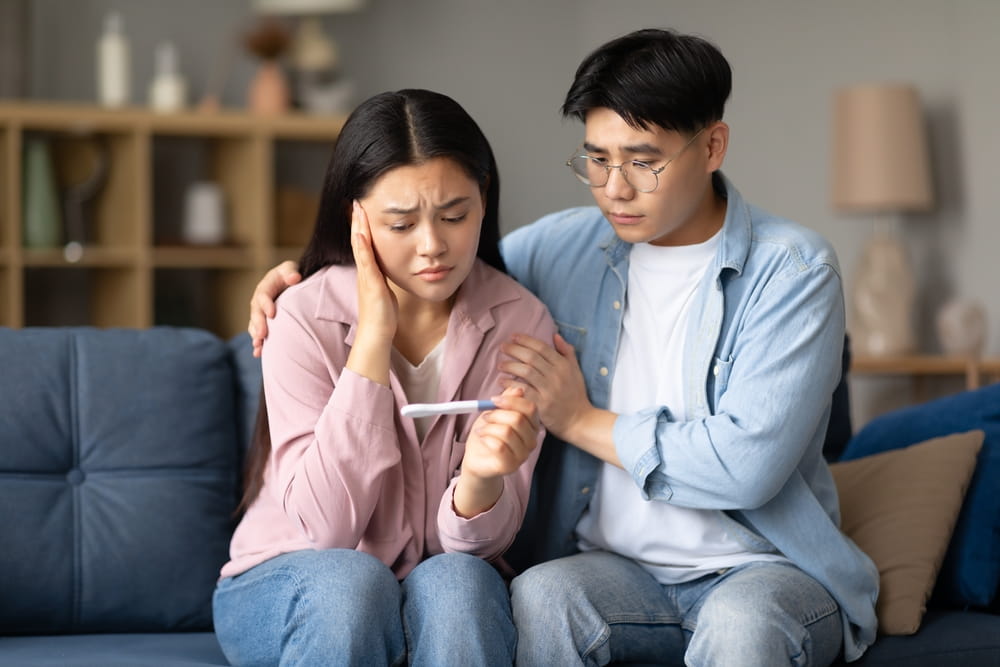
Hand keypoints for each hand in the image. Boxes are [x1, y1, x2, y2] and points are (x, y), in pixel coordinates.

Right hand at [249, 260, 300, 357]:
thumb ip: (291, 272)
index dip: (266, 304)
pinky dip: (258, 343)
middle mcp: (260, 300)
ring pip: (254, 324)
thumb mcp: (291, 269)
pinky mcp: (263, 322)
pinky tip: (258, 353)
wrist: (290, 282)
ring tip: (258, 345)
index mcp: (266, 285)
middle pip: (256, 312)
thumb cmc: (291, 275)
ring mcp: (260, 312)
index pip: (263, 294)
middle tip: (262, 335)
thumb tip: (295, 277)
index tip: (272, 314)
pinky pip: (258, 332)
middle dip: (258, 324)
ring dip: (256, 335)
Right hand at [351, 201, 397, 344]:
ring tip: (357, 208)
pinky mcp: (371, 284)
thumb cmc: (383, 316)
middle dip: (358, 220)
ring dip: (358, 226)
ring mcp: (366, 277)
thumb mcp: (384, 291)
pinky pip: (365, 262)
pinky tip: (361, 233)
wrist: (376, 334)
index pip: (363, 244)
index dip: (362, 226)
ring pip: (360, 246)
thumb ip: (383, 279)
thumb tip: (386, 271)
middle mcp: (364, 272)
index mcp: (369, 272)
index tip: (362, 208)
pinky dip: (361, 247)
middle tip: (356, 200)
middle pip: (359, 240)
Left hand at [454, 387, 540, 516]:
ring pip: (507, 432)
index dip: (511, 401)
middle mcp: (532, 440)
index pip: (531, 408)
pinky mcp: (511, 466)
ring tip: (482, 430)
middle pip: (518, 419)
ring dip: (488, 427)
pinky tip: (483, 439)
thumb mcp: (495, 412)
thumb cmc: (489, 434)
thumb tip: (519, 389)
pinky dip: (487, 438)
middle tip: (485, 417)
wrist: (477, 459)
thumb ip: (507, 400)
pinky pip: (500, 447)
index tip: (493, 400)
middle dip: (496, 414)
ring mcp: (523, 455)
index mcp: (532, 425)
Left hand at [499, 333, 590, 441]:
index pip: (542, 347)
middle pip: (531, 357)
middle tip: (502, 347)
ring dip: (510, 366)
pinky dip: (510, 384)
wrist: (579, 420)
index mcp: (564, 365)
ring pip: (525, 372)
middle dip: (514, 349)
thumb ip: (567, 352)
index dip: (526, 340)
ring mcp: (549, 390)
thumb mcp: (576, 370)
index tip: (513, 336)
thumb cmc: (576, 394)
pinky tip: (502, 381)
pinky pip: (522, 390)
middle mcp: (556, 375)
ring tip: (500, 364)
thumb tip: (555, 335)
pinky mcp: (541, 404)